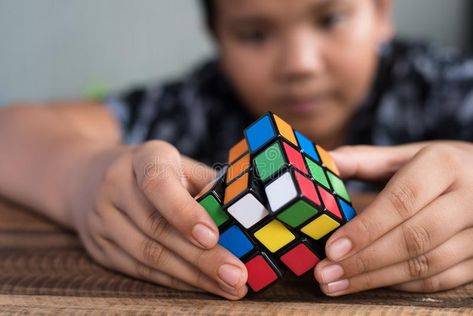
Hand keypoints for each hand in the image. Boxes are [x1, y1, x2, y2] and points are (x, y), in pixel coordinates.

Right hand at [68, 140, 247, 299]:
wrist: (87, 177)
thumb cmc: (152, 170)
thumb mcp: (179, 163)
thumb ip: (207, 184)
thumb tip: (241, 216)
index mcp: (142, 158)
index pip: (158, 184)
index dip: (184, 212)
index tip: (212, 236)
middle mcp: (115, 187)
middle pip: (157, 228)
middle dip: (201, 257)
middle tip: (236, 275)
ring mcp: (102, 220)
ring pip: (149, 255)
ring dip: (193, 276)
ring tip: (229, 287)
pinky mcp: (99, 248)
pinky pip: (140, 270)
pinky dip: (175, 281)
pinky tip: (202, 286)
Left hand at [314, 141, 472, 294]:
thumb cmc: (440, 167)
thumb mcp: (407, 155)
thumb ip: (365, 160)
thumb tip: (325, 162)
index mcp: (445, 165)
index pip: (401, 201)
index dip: (366, 229)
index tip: (332, 248)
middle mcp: (471, 198)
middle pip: (413, 238)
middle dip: (365, 260)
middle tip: (326, 273)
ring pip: (427, 264)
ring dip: (378, 278)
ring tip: (338, 282)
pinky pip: (442, 280)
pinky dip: (402, 284)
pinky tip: (371, 282)